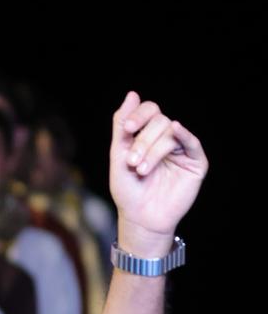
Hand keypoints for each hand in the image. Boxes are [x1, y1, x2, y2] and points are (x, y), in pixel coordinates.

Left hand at [109, 92, 207, 253]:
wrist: (140, 219)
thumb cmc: (128, 190)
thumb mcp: (118, 156)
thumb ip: (122, 126)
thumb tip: (132, 94)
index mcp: (148, 135)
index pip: (148, 111)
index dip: (137, 116)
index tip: (126, 130)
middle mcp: (166, 139)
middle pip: (159, 121)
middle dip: (142, 141)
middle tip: (132, 162)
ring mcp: (181, 150)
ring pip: (170, 132)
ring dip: (153, 149)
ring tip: (141, 170)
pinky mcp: (195, 162)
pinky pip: (192, 142)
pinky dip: (184, 134)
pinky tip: (176, 129)